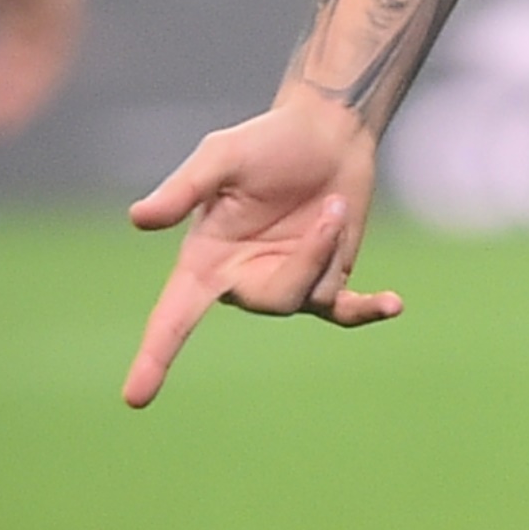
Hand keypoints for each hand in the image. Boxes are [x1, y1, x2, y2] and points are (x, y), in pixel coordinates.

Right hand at [122, 88, 400, 408]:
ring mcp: (289, 284)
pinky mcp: (328, 279)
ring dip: (332, 248)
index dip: (154, 356)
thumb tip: (138, 219)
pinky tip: (393, 304)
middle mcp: (243, 280)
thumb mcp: (221, 156)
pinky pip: (345, 312)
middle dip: (309, 257)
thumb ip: (183, 190)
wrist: (326, 132)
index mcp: (206, 259)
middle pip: (274, 302)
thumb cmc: (266, 141)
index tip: (135, 398)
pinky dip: (369, 310)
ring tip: (336, 203)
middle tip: (331, 206)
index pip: (173, 316)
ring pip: (313, 296)